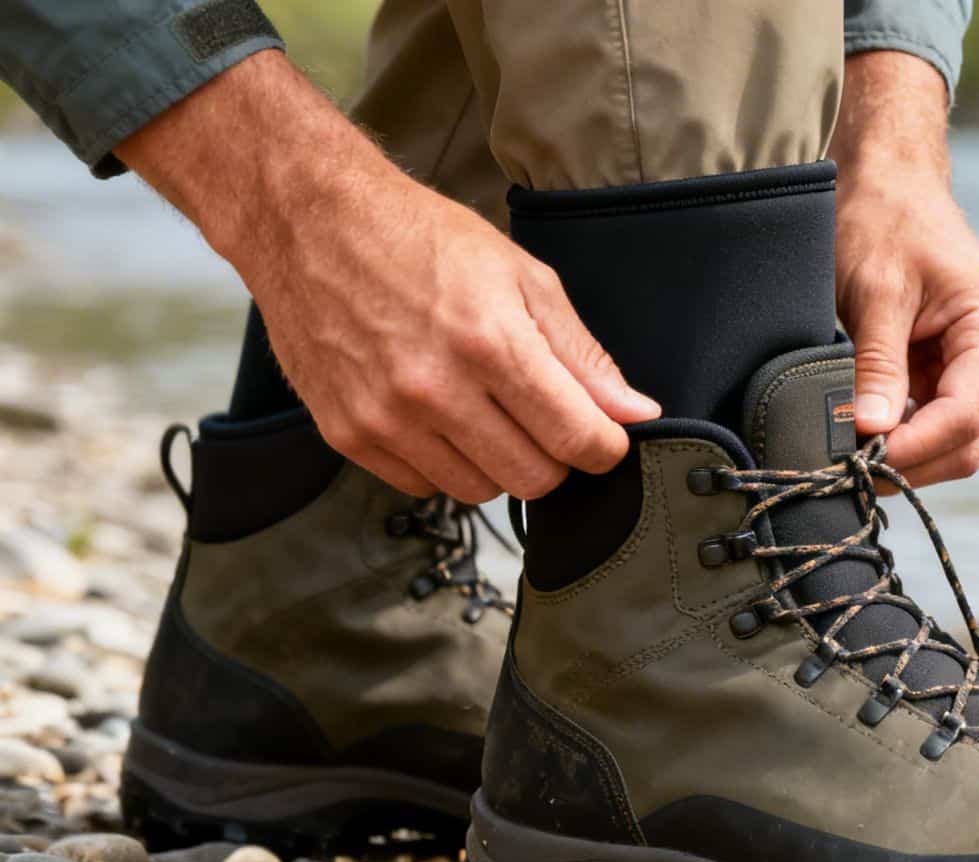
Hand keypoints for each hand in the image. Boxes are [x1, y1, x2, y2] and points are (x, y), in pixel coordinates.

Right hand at [250, 178, 656, 501]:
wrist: (310, 221)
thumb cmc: (421, 239)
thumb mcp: (522, 277)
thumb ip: (583, 354)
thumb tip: (636, 413)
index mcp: (490, 342)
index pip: (577, 439)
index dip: (604, 445)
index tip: (603, 434)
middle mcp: (434, 388)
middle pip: (533, 479)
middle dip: (554, 457)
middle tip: (542, 417)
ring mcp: (385, 417)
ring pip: (479, 490)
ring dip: (497, 462)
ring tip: (484, 408)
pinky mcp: (346, 433)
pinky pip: (422, 486)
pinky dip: (442, 463)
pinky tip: (437, 416)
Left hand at [833, 52, 978, 487]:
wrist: (890, 183)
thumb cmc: (883, 220)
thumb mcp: (874, 289)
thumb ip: (877, 362)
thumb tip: (871, 430)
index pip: (963, 416)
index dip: (911, 449)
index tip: (856, 460)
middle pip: (967, 443)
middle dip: (909, 463)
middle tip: (843, 471)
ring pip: (954, 444)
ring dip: (905, 458)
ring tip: (846, 455)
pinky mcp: (959, 375)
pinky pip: (936, 426)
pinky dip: (901, 439)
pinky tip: (860, 436)